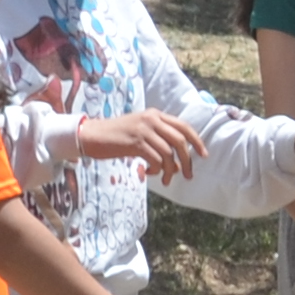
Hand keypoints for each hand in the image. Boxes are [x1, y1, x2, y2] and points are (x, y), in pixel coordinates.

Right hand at [71, 110, 206, 176]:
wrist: (91, 135)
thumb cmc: (115, 137)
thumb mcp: (140, 130)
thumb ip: (158, 138)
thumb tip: (177, 159)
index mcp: (155, 115)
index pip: (184, 127)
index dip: (197, 141)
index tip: (203, 155)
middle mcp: (152, 119)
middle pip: (181, 141)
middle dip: (187, 160)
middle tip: (188, 175)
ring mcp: (144, 130)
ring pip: (169, 153)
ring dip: (170, 170)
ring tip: (164, 180)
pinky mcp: (136, 142)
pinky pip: (156, 159)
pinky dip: (156, 170)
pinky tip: (149, 172)